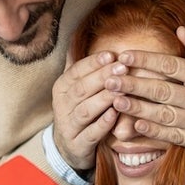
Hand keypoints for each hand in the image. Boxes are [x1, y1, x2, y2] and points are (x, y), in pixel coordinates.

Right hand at [51, 50, 120, 170]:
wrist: (68, 148)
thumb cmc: (78, 111)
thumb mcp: (75, 88)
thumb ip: (79, 66)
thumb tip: (76, 36)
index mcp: (62, 88)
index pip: (76, 71)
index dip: (93, 63)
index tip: (112, 54)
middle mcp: (62, 106)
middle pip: (81, 89)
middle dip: (102, 77)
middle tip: (123, 68)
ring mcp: (68, 126)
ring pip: (85, 110)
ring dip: (104, 99)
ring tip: (122, 90)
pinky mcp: (77, 145)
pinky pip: (90, 134)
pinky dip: (102, 124)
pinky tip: (115, 115)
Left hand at [110, 27, 184, 151]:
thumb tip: (178, 30)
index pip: (171, 66)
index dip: (145, 61)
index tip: (124, 56)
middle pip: (161, 92)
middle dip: (133, 85)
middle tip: (110, 80)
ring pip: (163, 116)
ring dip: (136, 108)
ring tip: (115, 101)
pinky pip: (173, 137)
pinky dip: (153, 131)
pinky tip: (135, 124)